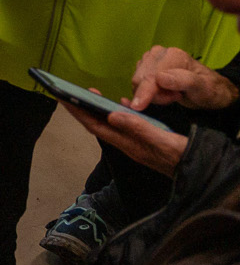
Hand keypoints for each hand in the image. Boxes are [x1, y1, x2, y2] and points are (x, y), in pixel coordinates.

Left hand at [63, 102, 188, 176]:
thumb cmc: (183, 157)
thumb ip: (139, 128)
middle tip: (70, 91)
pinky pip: (127, 125)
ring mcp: (137, 144)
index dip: (78, 112)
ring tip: (91, 94)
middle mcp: (128, 144)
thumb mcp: (162, 141)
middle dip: (83, 109)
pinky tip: (121, 104)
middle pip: (99, 125)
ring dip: (99, 110)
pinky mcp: (146, 141)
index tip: (63, 98)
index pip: (96, 126)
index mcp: (128, 144)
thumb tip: (111, 114)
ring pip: (112, 125)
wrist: (201, 172)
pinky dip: (121, 113)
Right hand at [128, 45, 239, 111]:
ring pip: (137, 82)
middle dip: (154, 94)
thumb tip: (159, 78)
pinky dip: (147, 94)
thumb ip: (183, 81)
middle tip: (175, 98)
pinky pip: (138, 84)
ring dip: (152, 95)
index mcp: (172, 55)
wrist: (210, 91)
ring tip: (173, 96)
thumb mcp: (203, 88)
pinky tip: (164, 94)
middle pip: (140, 79)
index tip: (138, 107)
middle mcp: (158, 54)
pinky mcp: (146, 67)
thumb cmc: (209, 90)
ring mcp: (150, 59)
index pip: (150, 75)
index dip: (144, 92)